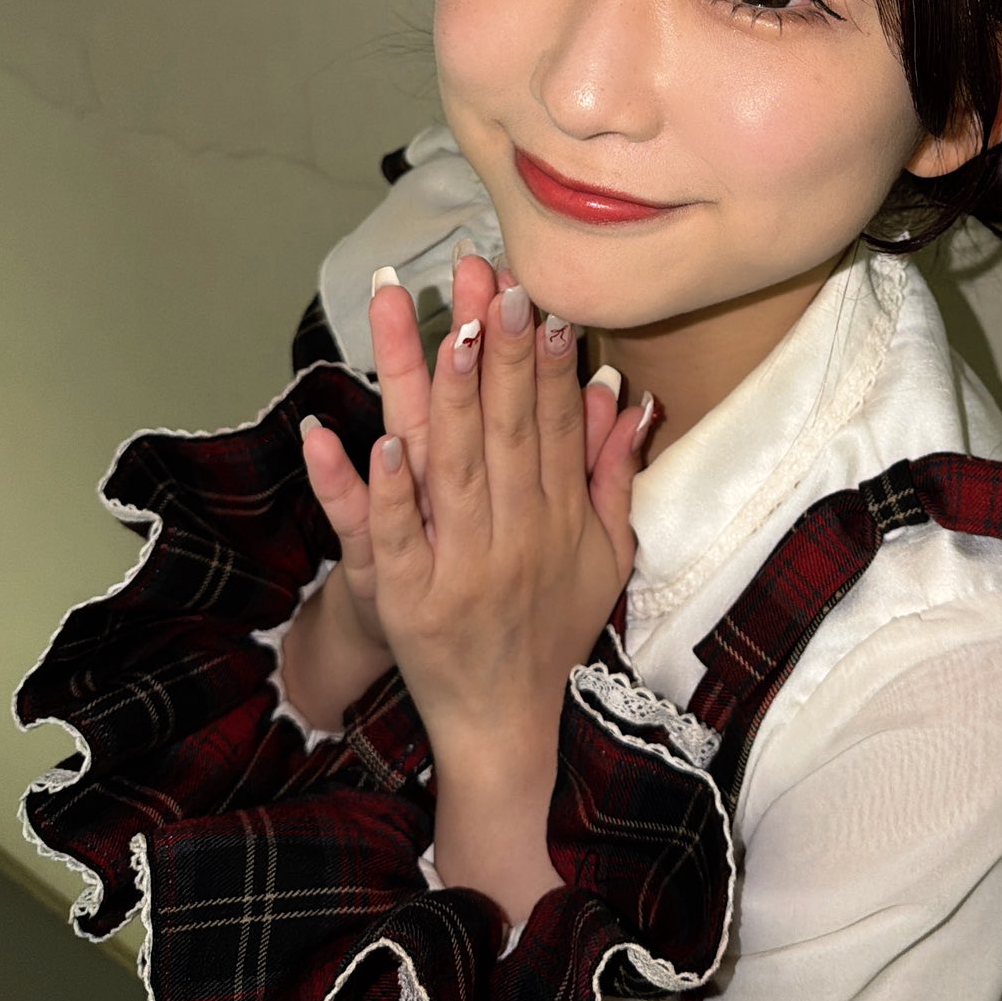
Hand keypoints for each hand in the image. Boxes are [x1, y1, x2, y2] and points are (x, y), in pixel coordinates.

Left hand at [299, 252, 652, 759]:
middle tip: (496, 279)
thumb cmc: (552, 628)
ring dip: (451, 398)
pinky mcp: (409, 601)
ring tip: (448, 329)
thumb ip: (613, 476)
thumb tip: (627, 397)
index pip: (557, 424)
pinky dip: (385, 492)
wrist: (505, 722)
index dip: (551, 360)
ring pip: (453, 469)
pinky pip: (394, 539)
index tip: (545, 297)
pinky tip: (374, 441)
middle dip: (503, 352)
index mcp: (561, 520)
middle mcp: (517, 538)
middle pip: (509, 431)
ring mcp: (462, 568)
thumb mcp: (604, 556)